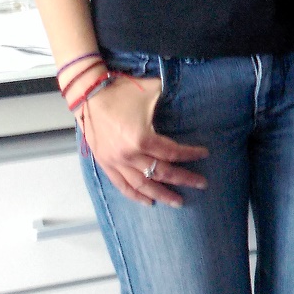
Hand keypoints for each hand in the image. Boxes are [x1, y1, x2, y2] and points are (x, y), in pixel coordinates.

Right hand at [78, 72, 209, 206]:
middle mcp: (128, 155)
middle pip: (161, 172)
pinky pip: (122, 186)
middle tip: (201, 184)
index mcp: (141, 138)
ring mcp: (115, 162)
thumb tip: (191, 98)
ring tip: (177, 201)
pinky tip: (149, 201)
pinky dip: (135, 195)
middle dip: (184, 179)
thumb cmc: (122, 92)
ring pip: (142, 185)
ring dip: (161, 194)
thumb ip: (171, 100)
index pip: (172, 152)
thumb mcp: (153, 92)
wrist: (89, 95)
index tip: (204, 154)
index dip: (190, 154)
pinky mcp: (105, 165)